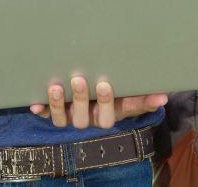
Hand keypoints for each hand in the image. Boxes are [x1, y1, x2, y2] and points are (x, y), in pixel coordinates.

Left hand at [29, 76, 166, 129]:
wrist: (95, 98)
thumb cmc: (115, 96)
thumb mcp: (130, 97)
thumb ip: (144, 97)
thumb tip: (164, 96)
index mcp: (108, 115)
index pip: (109, 113)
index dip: (106, 101)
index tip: (105, 84)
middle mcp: (88, 119)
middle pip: (84, 117)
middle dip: (80, 98)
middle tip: (78, 79)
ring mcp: (71, 117)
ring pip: (63, 118)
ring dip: (58, 104)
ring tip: (56, 86)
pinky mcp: (55, 114)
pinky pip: (46, 115)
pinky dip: (41, 109)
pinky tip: (34, 103)